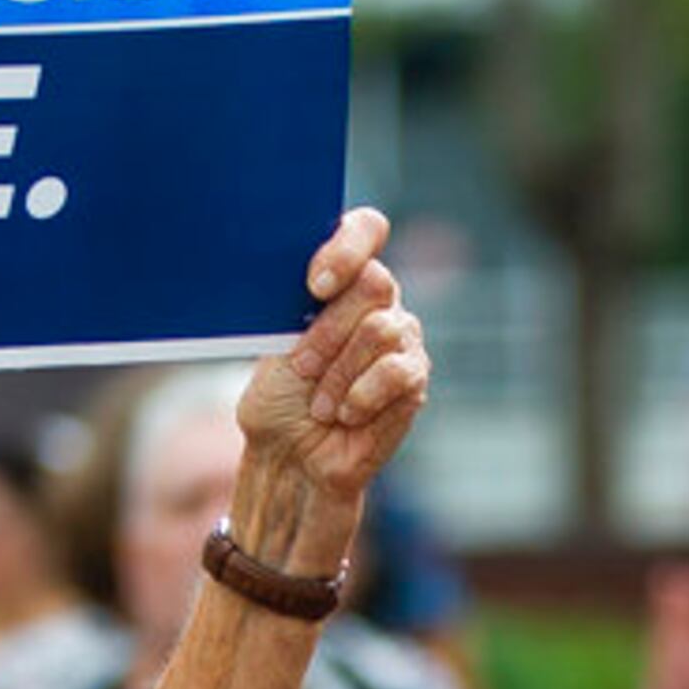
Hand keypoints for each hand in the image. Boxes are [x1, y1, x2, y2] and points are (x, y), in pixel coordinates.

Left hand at [233, 209, 428, 510]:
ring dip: (339, 372)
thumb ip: (296, 301)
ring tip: (321, 404)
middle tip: (303, 368)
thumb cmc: (279, 401)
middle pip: (375, 282)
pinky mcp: (414, 380)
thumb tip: (307, 275)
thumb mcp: (274, 343)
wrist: (291, 458)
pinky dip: (361, 396)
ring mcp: (402, 340)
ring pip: (381, 329)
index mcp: (343, 280)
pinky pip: (396, 371)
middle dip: (329, 330)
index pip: (367, 229)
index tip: (316, 285)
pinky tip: (345, 415)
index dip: (348, 246)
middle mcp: (378, 303)